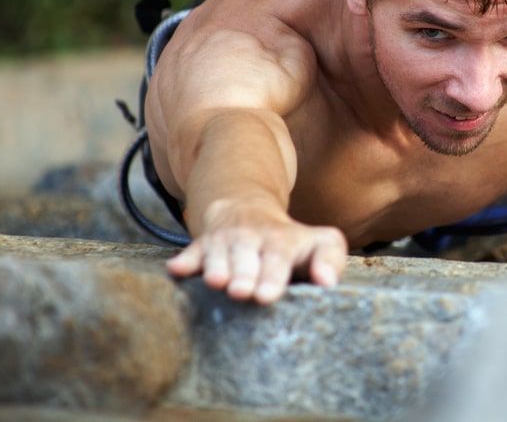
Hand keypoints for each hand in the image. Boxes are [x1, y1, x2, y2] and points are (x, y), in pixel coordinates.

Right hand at [165, 201, 347, 304]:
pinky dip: (185, 262)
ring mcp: (225, 241)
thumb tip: (327, 282)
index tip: (267, 296)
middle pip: (246, 257)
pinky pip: (191, 252)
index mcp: (282, 240)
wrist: (246, 209)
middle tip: (241, 292)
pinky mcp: (202, 246)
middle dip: (244, 274)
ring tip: (216, 283)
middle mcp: (252, 239)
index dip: (272, 276)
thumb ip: (331, 260)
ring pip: (218, 255)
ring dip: (216, 268)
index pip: (278, 256)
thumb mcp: (320, 242)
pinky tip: (175, 270)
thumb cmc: (291, 241)